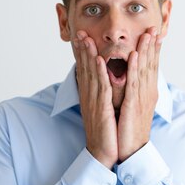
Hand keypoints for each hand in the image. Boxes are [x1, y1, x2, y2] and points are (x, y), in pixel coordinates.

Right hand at [73, 31, 117, 168]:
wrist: (103, 154)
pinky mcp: (102, 110)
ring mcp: (94, 102)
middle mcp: (89, 97)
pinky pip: (102, 88)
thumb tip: (103, 85)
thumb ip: (101, 96)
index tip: (81, 37)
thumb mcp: (102, 111)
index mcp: (90, 96)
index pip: (86, 70)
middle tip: (79, 31)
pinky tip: (99, 60)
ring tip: (86, 38)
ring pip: (92, 74)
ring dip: (89, 55)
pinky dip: (100, 73)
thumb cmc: (105, 133)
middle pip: (85, 69)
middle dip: (82, 49)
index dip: (83, 53)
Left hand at [117, 27, 161, 161]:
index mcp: (146, 94)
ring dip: (145, 51)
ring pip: (143, 71)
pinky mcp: (133, 106)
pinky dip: (134, 68)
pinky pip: (133, 84)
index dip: (153, 50)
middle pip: (150, 65)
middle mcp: (147, 94)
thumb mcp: (131, 109)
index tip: (154, 33)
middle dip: (152, 45)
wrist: (129, 153)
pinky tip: (135, 55)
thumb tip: (129, 80)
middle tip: (154, 27)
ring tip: (147, 34)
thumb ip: (132, 93)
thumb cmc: (128, 131)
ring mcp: (141, 99)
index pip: (151, 67)